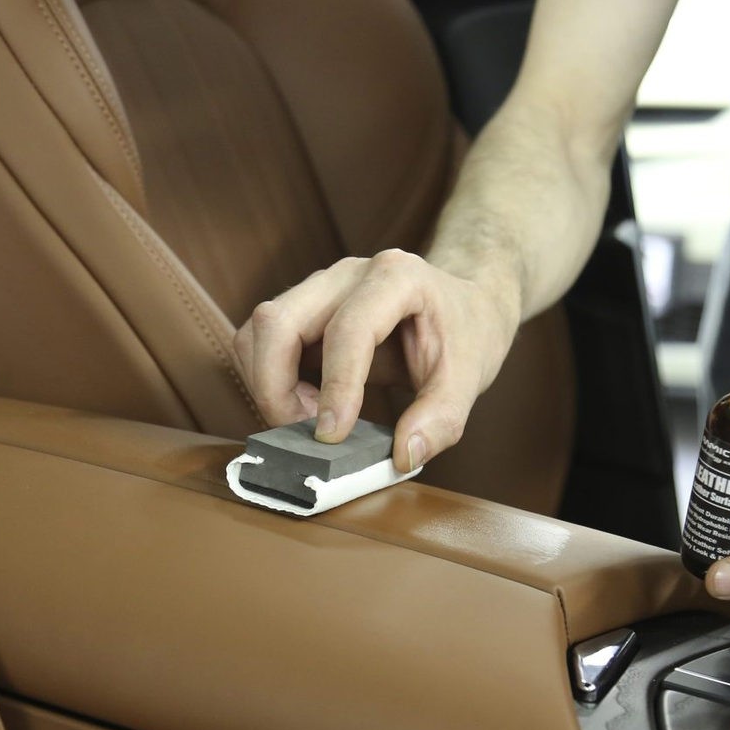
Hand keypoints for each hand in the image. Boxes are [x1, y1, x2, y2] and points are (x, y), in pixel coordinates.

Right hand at [233, 250, 519, 472]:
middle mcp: (348, 274)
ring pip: (258, 330)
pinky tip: (308, 405)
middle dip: (275, 387)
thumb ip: (441, 419)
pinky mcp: (303, 310)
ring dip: (268, 384)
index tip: (332, 436)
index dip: (336, 386)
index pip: (347, 329)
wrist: (464, 306)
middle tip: (306, 433)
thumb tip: (401, 455)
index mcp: (396, 278)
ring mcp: (320, 288)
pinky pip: (262, 342)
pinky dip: (271, 380)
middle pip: (276, 321)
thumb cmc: (467, 334)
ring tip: (310, 418)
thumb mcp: (471, 377)